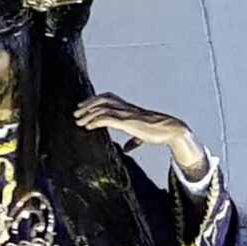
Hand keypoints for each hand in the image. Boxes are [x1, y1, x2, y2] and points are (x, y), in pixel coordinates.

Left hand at [76, 93, 207, 177]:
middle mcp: (126, 108)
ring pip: (102, 108)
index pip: (108, 97)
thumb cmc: (158, 132)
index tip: (83, 107)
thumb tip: (127, 148)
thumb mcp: (142, 136)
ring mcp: (126, 114)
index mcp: (128, 108)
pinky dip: (96, 120)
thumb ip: (133, 140)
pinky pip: (107, 118)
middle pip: (102, 99)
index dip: (94, 100)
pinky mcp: (127, 122)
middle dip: (87, 105)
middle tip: (76, 113)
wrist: (170, 130)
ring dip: (88, 114)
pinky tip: (89, 126)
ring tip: (79, 121)